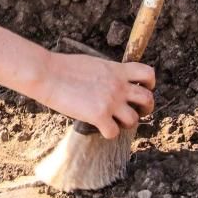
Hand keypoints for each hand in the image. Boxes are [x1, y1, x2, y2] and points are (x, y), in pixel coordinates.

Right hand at [31, 52, 154, 139]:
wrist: (47, 74)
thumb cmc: (62, 68)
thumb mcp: (93, 64)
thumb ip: (108, 73)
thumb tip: (111, 81)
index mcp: (117, 70)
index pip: (148, 74)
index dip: (149, 84)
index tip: (141, 89)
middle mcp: (118, 85)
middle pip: (148, 100)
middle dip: (145, 108)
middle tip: (134, 111)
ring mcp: (110, 101)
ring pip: (134, 120)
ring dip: (126, 123)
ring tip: (114, 121)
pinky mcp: (98, 116)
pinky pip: (114, 133)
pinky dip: (108, 133)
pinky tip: (99, 128)